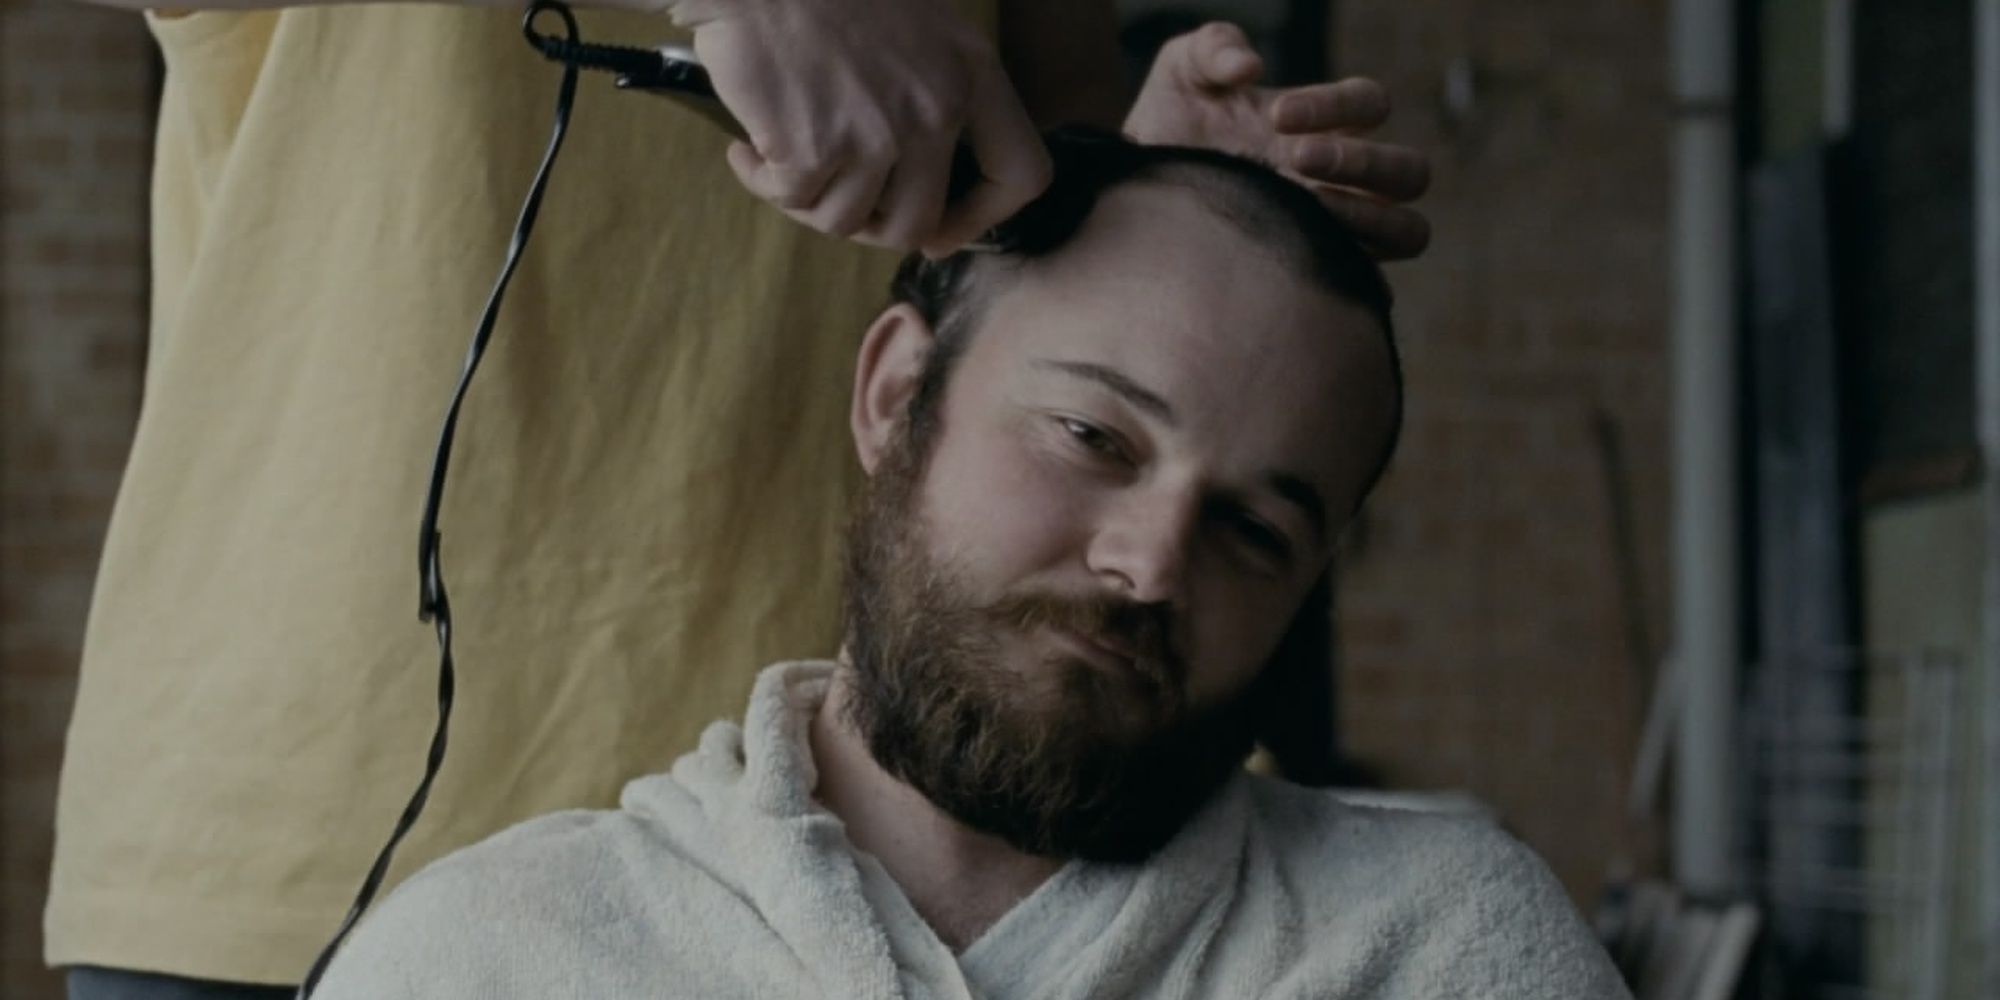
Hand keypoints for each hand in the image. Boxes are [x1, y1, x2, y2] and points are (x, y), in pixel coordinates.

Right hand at [670, 0, 1051, 254]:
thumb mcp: (919, 21)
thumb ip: (938, 84)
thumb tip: (923, 173)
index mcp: (972, 73)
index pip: (1022, 174)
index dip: (983, 217)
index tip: (943, 230)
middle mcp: (934, 110)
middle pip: (917, 223)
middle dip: (870, 227)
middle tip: (837, 200)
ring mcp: (875, 134)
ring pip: (846, 221)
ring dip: (809, 204)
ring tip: (783, 162)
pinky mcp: (813, 149)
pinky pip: (793, 200)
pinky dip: (764, 184)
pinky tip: (747, 152)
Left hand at [1122, 23, 1431, 258]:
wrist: (1136, 199)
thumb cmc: (1166, 132)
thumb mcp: (1181, 74)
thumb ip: (1213, 48)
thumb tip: (1249, 66)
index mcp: (1323, 124)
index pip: (1369, 104)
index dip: (1335, 104)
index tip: (1273, 115)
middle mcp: (1341, 179)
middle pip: (1410, 172)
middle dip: (1362, 161)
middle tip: (1298, 158)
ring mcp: (1335, 230)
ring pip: (1408, 231)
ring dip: (1369, 216)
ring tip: (1309, 206)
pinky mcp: (1315, 274)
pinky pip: (1367, 285)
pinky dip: (1351, 271)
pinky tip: (1298, 260)